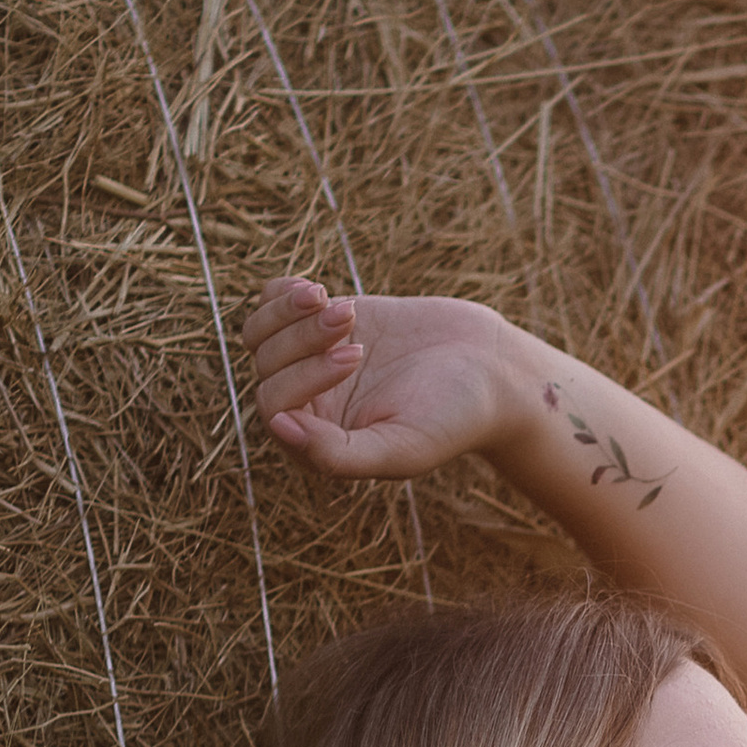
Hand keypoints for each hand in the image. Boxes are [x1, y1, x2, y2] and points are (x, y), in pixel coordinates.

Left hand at [240, 276, 525, 481]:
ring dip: (291, 313)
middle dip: (303, 338)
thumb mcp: (404, 447)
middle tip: (354, 323)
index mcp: (323, 446)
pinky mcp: (317, 325)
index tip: (358, 356)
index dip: (305, 375)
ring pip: (260, 333)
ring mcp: (308, 364)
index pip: (275, 408)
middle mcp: (308, 409)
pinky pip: (271, 303)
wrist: (487, 368)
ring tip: (343, 306)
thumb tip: (280, 428)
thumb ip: (340, 455)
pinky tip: (320, 291)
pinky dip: (285, 293)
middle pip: (265, 365)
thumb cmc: (453, 417)